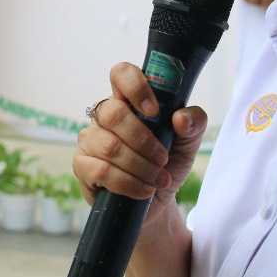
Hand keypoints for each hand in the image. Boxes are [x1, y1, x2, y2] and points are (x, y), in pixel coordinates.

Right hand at [73, 63, 207, 227]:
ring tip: (157, 179)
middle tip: (162, 158)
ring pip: (109, 146)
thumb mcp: (189, 143)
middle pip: (113, 113)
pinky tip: (143, 190)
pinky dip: (128, 183)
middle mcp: (105, 116)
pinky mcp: (82, 166)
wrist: (158, 202)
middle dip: (143, 140)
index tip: (154, 112)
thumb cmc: (167, 164)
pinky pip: (101, 171)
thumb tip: (180, 118)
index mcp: (129, 101)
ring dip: (140, 166)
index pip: (121, 74)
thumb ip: (194, 124)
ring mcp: (90, 140)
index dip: (135, 87)